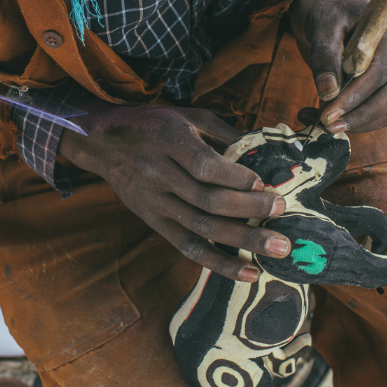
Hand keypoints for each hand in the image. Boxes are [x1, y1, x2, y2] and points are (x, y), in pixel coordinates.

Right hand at [59, 98, 289, 281]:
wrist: (103, 142)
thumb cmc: (153, 124)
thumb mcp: (187, 115)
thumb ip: (224, 131)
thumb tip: (265, 148)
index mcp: (168, 142)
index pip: (205, 166)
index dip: (236, 178)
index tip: (264, 182)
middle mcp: (159, 174)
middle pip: (208, 200)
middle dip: (250, 210)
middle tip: (282, 211)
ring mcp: (155, 203)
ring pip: (201, 227)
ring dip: (243, 241)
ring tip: (278, 248)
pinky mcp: (154, 222)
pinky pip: (187, 247)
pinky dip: (218, 263)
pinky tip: (248, 272)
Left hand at [290, 0, 386, 132]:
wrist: (327, 12)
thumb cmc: (325, 15)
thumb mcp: (320, 30)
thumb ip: (324, 58)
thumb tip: (328, 93)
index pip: (380, 71)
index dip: (355, 96)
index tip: (328, 113)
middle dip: (360, 115)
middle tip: (328, 125)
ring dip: (360, 122)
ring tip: (324, 125)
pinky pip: (384, 111)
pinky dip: (361, 121)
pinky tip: (332, 120)